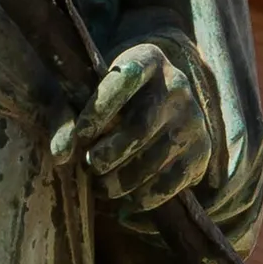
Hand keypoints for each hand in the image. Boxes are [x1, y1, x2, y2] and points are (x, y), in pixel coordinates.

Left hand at [51, 41, 214, 212]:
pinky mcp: (202, 150)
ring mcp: (193, 119)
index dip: (101, 108)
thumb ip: (68, 118)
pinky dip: (146, 197)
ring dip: (123, 181)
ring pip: (155, 159)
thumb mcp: (91, 94)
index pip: (125, 79)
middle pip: (141, 127)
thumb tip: (60, 154)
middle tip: (90, 164)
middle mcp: (177, 86)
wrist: (160, 105)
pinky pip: (172, 181)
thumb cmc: (113, 100)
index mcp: (147, 59)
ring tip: (102, 188)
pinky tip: (127, 203)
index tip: (81, 134)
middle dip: (110, 153)